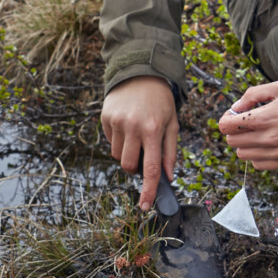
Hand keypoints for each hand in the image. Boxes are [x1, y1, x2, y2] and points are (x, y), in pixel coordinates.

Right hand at [101, 76, 177, 210]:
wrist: (141, 72)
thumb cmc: (160, 101)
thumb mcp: (172, 123)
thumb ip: (170, 152)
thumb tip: (168, 178)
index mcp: (153, 130)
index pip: (150, 168)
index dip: (148, 190)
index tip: (145, 206)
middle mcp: (133, 127)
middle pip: (128, 166)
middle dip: (135, 167)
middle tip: (144, 153)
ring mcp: (116, 122)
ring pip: (117, 155)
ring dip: (126, 153)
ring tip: (136, 135)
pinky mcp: (105, 117)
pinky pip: (109, 141)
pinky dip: (118, 139)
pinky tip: (126, 124)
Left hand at [216, 81, 277, 169]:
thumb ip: (253, 94)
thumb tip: (236, 107)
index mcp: (264, 118)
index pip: (227, 126)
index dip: (226, 119)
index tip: (234, 115)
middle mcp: (268, 139)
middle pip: (232, 142)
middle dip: (234, 131)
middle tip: (246, 123)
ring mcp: (276, 153)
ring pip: (243, 155)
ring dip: (245, 144)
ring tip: (258, 133)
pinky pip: (258, 165)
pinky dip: (257, 155)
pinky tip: (266, 144)